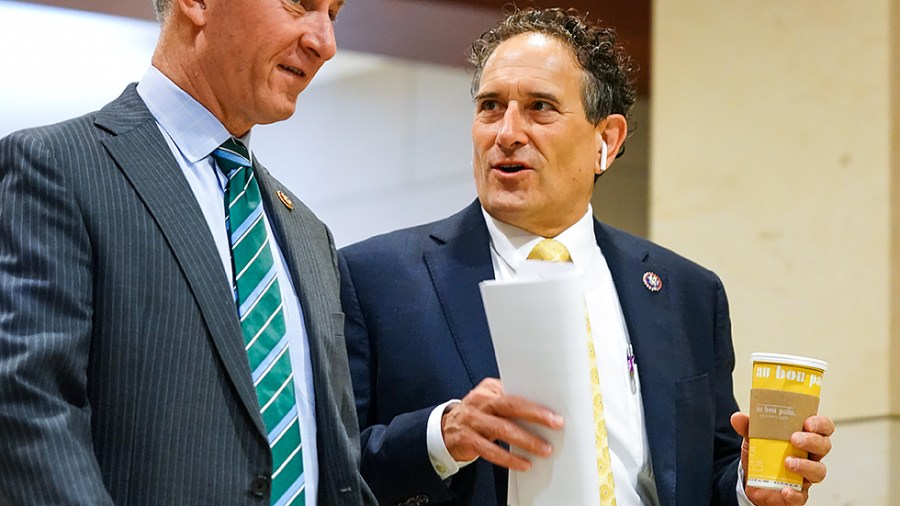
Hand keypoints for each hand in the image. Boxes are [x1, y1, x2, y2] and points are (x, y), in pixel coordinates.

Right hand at [441, 378, 563, 470]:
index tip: (554, 409)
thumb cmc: (477, 415)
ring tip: (543, 449)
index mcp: (489, 389)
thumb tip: (544, 414)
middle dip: (535, 415)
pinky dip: (509, 458)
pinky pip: (490, 450)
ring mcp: (472, 419)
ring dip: (526, 440)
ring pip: (502, 428)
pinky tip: (523, 464)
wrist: (445, 429)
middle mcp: (480, 401)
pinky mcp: (467, 439)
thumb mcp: (491, 402)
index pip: (516, 391)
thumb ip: (511, 403)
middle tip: (555, 424)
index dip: (536, 400)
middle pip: (510, 405)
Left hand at [730, 412, 833, 504]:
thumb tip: (737, 417)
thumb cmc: (763, 457)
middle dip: (812, 441)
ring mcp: (806, 476)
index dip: (820, 424)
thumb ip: (748, 427)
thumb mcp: (754, 439)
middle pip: (824, 446)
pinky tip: (784, 490)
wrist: (753, 483)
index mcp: (803, 438)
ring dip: (805, 465)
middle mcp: (809, 456)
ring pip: (819, 471)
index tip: (808, 422)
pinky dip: (794, 493)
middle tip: (795, 439)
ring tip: (788, 462)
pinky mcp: (798, 494)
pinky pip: (802, 496)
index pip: (822, 428)